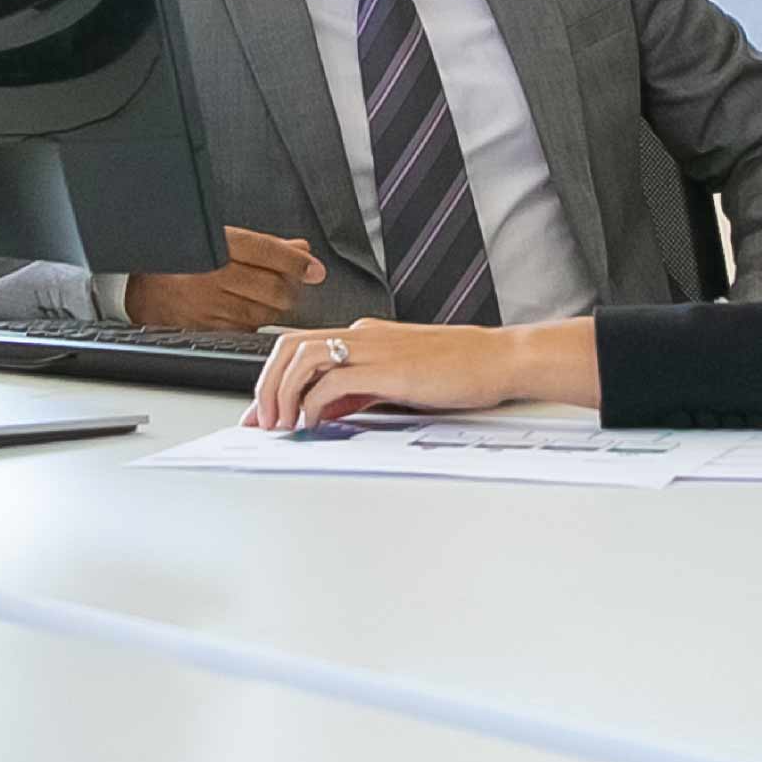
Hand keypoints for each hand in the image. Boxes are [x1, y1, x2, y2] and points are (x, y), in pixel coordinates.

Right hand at [123, 229, 324, 331]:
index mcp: (214, 245)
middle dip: (289, 287)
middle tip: (291, 283)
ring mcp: (208, 305)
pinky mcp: (205, 329)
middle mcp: (211, 275)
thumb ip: (262, 246)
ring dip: (274, 307)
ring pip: (264, 312)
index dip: (296, 262)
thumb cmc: (179, 255)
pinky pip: (245, 328)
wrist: (138, 282)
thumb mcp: (216, 238)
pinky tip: (244, 310)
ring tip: (267, 296)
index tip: (314, 269)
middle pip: (273, 287)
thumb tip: (301, 251)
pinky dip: (253, 321)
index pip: (268, 252)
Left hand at [247, 318, 596, 429]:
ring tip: (282, 426)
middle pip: (289, 347)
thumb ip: (359, 391)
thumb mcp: (398, 381)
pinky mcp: (388, 369)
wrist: (500, 360)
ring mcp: (374, 349)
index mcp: (364, 336)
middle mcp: (362, 336)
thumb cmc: (460, 371)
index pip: (300, 347)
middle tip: (262, 423)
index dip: (271, 380)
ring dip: (282, 394)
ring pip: (302, 359)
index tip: (261, 414)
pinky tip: (313, 424)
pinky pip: (332, 381)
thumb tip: (323, 411)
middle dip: (266, 386)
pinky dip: (312, 404)